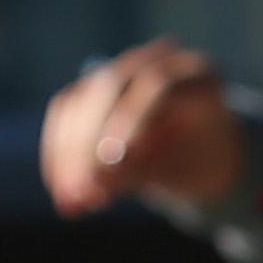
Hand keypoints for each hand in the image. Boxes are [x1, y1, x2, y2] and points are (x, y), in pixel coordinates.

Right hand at [40, 39, 245, 214]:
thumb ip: (146, 171)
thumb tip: (92, 186)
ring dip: (68, 155)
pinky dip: (60, 155)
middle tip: (82, 189)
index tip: (112, 163)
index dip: (131, 120)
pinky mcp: (90, 88)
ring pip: (79, 102)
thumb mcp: (187, 169)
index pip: (157, 84)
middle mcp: (156, 61)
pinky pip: (64, 115)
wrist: (198, 153)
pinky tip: (64, 191)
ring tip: (72, 201)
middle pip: (109, 87)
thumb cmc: (202, 161)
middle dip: (90, 142)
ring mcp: (120, 70)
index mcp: (198, 74)